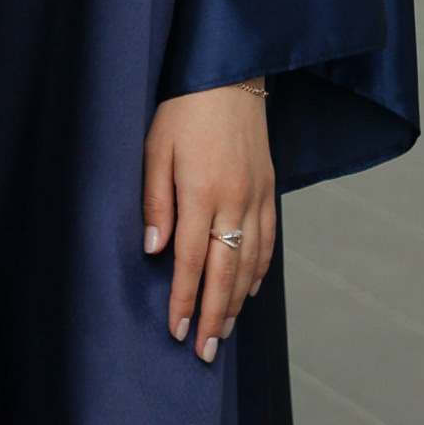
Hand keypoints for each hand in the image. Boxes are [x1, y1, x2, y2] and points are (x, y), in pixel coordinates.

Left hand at [143, 82, 274, 363]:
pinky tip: (249, 288)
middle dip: (214, 316)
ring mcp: (256, 196)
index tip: (177, 331)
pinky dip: (259, 270)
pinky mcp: (269, 188)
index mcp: (201, 192)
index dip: (184, 300)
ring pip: (249, 263)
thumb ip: (155, 199)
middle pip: (225, 272)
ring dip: (236, 302)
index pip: (191, 261)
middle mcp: (234, 200)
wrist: (229, 71)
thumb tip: (154, 250)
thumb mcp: (155, 146)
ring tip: (224, 332)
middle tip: (205, 353)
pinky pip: (268, 240)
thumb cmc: (183, 107)